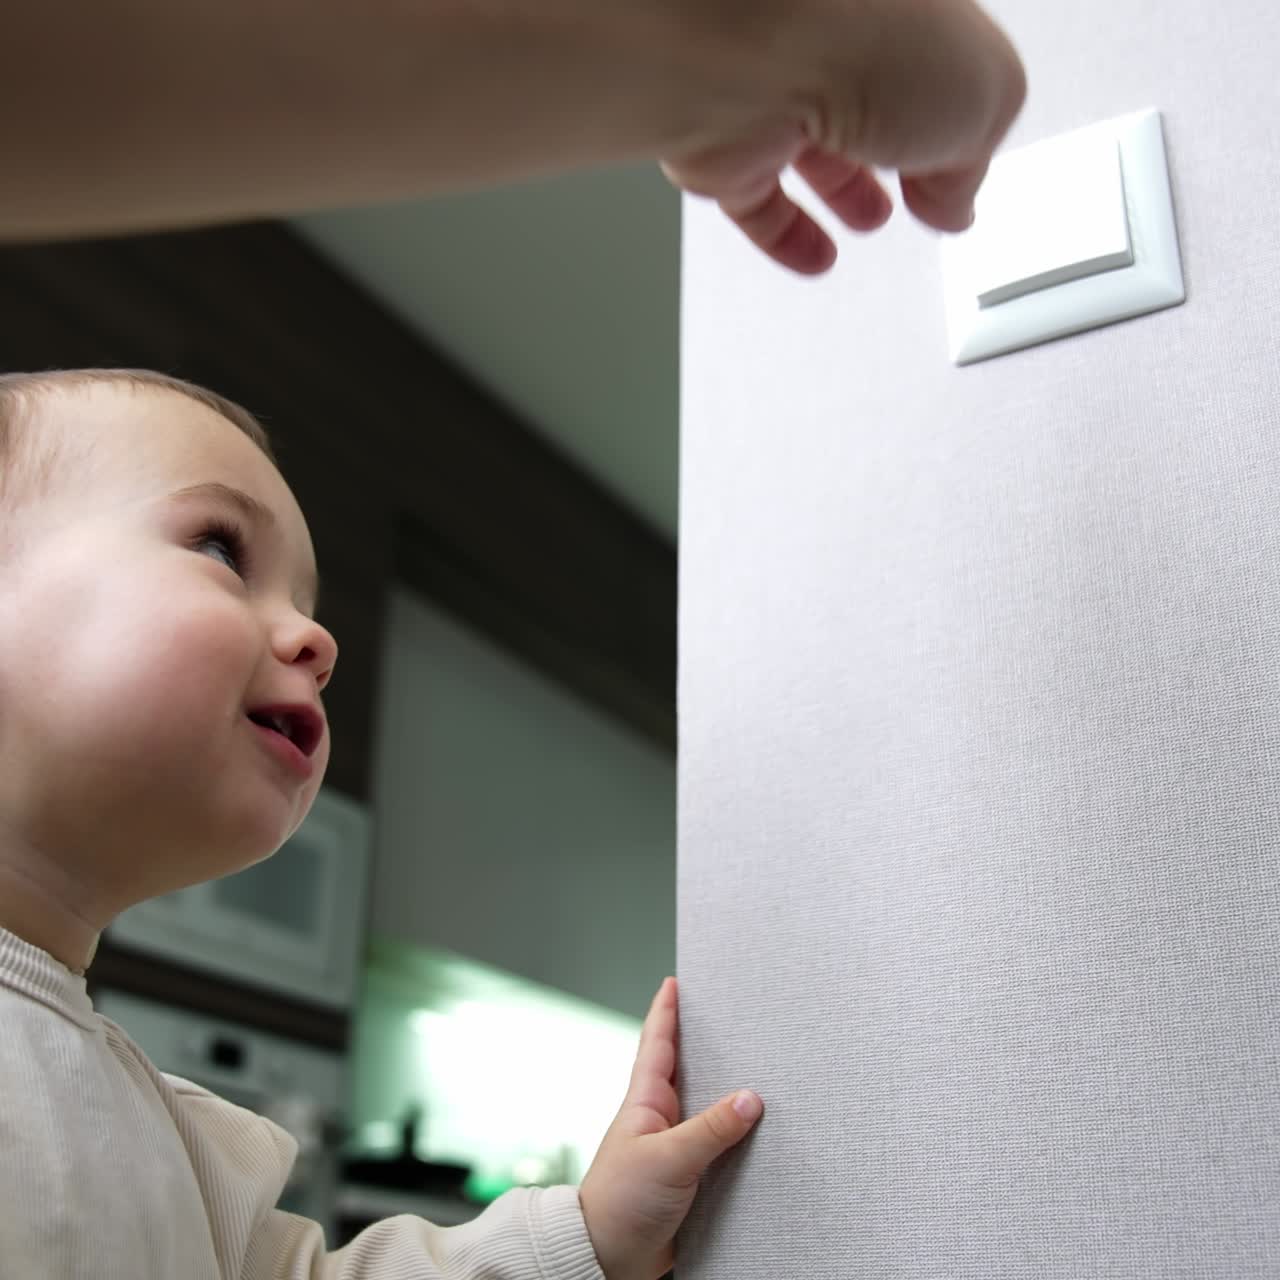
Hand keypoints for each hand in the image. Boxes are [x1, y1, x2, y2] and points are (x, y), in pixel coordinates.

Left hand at [578, 977, 762, 1279]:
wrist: (609, 1259)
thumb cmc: (620, 1204)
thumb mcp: (669, 1159)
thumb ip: (711, 1129)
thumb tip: (750, 1098)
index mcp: (646, 1101)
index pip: (658, 1042)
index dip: (666, 1010)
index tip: (676, 980)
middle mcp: (661, 1118)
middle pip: (686, 1069)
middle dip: (704, 1042)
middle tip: (726, 1014)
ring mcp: (674, 1147)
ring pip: (706, 1107)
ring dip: (725, 1089)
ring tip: (754, 1065)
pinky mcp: (689, 1178)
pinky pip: (718, 1146)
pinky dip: (736, 1135)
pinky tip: (758, 1133)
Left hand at [659, 0, 1026, 272]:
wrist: (749, 43)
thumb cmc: (865, 37)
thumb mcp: (981, 98)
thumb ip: (974, 160)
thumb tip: (953, 206)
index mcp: (902, 6)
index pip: (936, 59)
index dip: (956, 110)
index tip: (967, 161)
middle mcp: (830, 37)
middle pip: (869, 100)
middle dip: (897, 149)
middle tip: (918, 189)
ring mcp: (769, 90)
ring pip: (807, 147)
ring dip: (842, 190)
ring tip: (870, 221)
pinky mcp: (719, 146)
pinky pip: (754, 199)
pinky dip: (785, 234)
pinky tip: (815, 259)